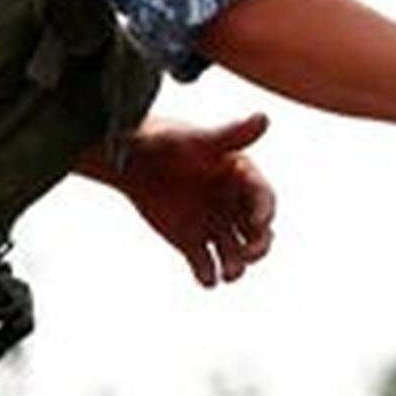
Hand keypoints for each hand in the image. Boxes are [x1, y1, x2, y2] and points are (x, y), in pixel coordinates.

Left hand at [119, 114, 276, 287]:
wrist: (131, 161)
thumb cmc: (169, 143)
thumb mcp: (199, 141)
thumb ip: (231, 135)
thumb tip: (264, 118)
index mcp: (241, 179)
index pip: (263, 200)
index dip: (265, 211)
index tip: (258, 221)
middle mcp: (232, 205)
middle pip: (257, 233)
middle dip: (258, 247)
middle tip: (248, 255)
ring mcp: (213, 225)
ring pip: (234, 253)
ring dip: (235, 266)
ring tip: (229, 274)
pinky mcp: (190, 243)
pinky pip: (205, 265)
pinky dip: (207, 275)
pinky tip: (206, 278)